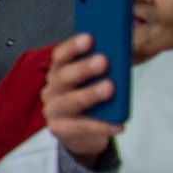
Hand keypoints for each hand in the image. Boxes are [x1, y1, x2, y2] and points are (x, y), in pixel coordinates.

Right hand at [41, 33, 123, 164]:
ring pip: (70, 101)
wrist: (80, 135)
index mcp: (58, 73)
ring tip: (110, 88)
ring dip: (90, 94)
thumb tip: (120, 54)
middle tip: (103, 61)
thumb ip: (100, 70)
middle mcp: (52, 90)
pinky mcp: (60, 129)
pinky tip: (118, 123)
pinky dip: (101, 125)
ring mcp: (54, 111)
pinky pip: (82, 126)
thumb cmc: (89, 103)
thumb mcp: (91, 83)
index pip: (60, 56)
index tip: (89, 37)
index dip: (73, 47)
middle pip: (63, 77)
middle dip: (83, 68)